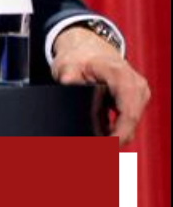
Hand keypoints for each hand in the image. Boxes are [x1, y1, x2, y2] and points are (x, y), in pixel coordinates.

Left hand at [51, 27, 149, 143]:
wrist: (89, 50)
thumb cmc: (79, 57)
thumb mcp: (68, 64)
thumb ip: (68, 75)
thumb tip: (67, 84)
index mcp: (122, 76)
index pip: (128, 110)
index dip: (119, 133)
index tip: (106, 148)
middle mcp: (136, 86)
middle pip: (131, 123)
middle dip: (114, 142)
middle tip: (93, 156)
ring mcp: (137, 95)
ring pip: (130, 126)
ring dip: (114, 140)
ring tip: (94, 153)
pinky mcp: (133, 103)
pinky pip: (127, 123)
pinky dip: (115, 134)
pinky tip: (99, 144)